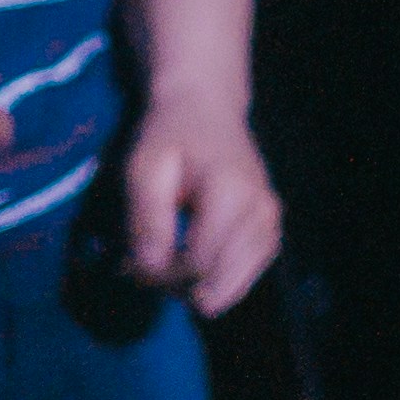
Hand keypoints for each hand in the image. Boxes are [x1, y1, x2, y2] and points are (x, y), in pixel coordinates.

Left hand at [111, 90, 283, 319]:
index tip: (127, 262)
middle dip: (174, 286)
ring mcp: (271, 223)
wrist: (207, 111)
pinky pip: (243, 278)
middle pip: (217, 283)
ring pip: (233, 288)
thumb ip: (146, 218)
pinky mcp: (270, 231)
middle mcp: (262, 212)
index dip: (157, 274)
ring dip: (192, 287)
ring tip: (163, 263)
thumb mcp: (143, 169)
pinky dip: (213, 281)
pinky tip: (189, 264)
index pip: (197, 263)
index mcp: (233, 193)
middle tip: (142, 266)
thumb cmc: (170, 137)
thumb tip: (151, 267)